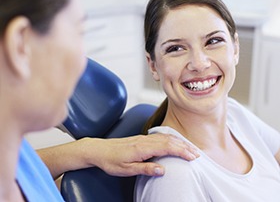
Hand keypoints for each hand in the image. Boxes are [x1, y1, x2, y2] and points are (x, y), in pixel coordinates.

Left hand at [83, 133, 198, 176]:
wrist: (99, 149)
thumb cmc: (111, 161)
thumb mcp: (126, 169)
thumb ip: (145, 168)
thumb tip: (163, 170)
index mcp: (142, 148)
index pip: (167, 147)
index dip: (182, 151)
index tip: (193, 157)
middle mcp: (145, 140)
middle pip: (169, 140)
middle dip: (184, 146)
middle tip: (197, 154)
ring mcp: (143, 138)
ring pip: (165, 137)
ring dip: (179, 142)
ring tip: (190, 148)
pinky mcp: (141, 138)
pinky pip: (160, 136)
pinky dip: (171, 139)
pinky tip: (174, 141)